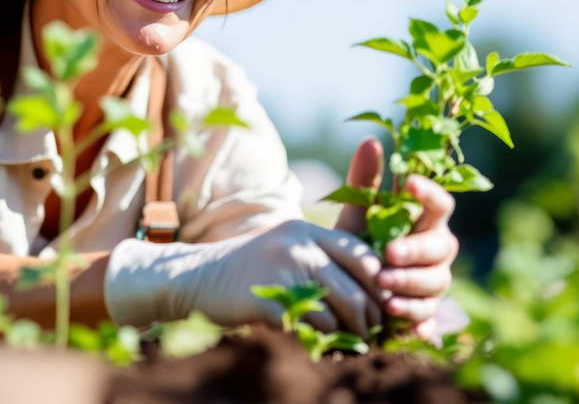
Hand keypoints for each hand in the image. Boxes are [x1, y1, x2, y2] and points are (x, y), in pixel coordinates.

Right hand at [104, 219, 382, 336]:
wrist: (196, 276)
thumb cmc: (249, 266)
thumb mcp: (287, 247)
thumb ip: (323, 258)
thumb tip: (373, 289)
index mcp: (307, 230)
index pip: (363, 256)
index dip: (379, 285)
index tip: (381, 306)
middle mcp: (299, 245)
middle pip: (357, 288)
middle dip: (369, 317)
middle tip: (370, 334)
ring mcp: (282, 271)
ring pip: (338, 312)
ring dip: (349, 336)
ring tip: (349, 345)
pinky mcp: (268, 300)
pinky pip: (310, 328)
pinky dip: (320, 342)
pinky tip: (320, 347)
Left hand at [335, 137, 459, 336]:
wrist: (344, 281)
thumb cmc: (359, 239)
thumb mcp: (356, 211)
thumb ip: (364, 180)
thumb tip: (371, 140)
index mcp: (424, 221)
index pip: (440, 204)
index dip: (430, 193)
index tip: (409, 183)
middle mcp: (436, 250)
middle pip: (441, 247)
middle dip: (415, 250)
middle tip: (387, 253)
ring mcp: (433, 282)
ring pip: (437, 282)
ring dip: (410, 284)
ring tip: (381, 286)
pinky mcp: (423, 312)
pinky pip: (427, 317)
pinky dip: (415, 319)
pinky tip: (397, 319)